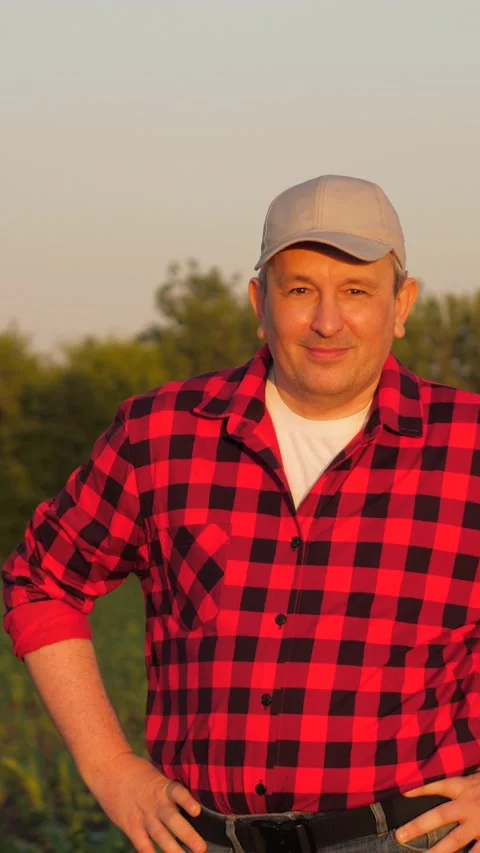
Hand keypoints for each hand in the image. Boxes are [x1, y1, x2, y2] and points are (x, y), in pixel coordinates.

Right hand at [85, 752, 206, 852]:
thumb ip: (170, 791)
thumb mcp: (157, 776)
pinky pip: (142, 844)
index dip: (187, 801)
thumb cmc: (137, 771)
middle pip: (172, 820)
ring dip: (173, 850)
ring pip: (160, 835)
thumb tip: (189, 803)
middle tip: (201, 849)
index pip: (177, 792)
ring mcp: (142, 816)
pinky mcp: (130, 826)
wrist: (108, 769)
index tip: (197, 811)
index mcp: (162, 786)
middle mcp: (154, 802)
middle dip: (188, 835)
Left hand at [395, 773, 479, 851]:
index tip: (403, 794)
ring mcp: (478, 823)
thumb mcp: (479, 775)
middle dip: (419, 826)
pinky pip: (477, 851)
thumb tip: (453, 766)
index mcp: (466, 787)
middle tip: (400, 836)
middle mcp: (468, 805)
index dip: (421, 789)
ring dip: (439, 850)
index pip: (439, 786)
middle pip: (440, 816)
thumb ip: (468, 775)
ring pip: (455, 839)